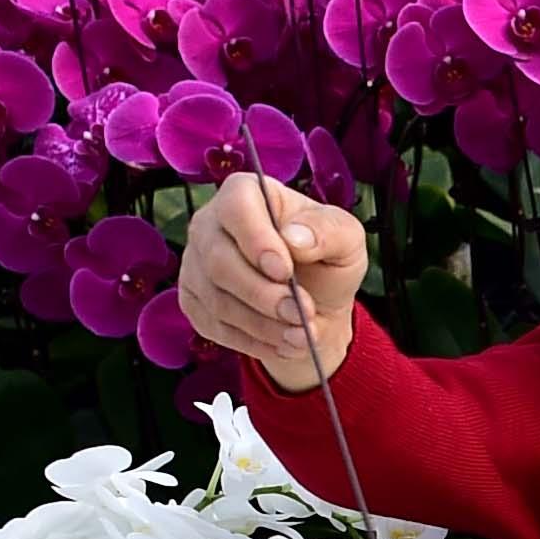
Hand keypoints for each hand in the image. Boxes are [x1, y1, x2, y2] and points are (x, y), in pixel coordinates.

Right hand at [176, 170, 366, 389]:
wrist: (315, 305)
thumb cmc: (326, 260)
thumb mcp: (347, 240)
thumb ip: (329, 230)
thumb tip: (295, 237)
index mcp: (246, 194)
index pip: (236, 207)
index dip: (257, 240)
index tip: (285, 271)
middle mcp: (210, 223)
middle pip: (220, 261)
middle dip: (264, 295)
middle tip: (302, 315)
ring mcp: (196, 263)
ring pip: (217, 299)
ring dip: (263, 324)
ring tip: (302, 336)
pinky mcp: (193, 299)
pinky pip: (213, 325)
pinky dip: (252, 341)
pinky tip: (284, 344)